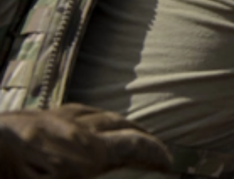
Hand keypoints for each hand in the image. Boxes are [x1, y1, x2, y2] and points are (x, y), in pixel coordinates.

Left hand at [0, 104, 171, 178]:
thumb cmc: (16, 176)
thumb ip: (96, 178)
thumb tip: (126, 174)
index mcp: (88, 152)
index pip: (136, 145)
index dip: (156, 152)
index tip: (169, 161)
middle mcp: (75, 130)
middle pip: (118, 123)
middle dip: (140, 134)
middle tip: (151, 145)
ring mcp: (51, 119)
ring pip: (93, 113)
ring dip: (112, 121)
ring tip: (120, 130)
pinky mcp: (29, 117)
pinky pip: (68, 111)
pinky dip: (84, 117)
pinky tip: (77, 124)